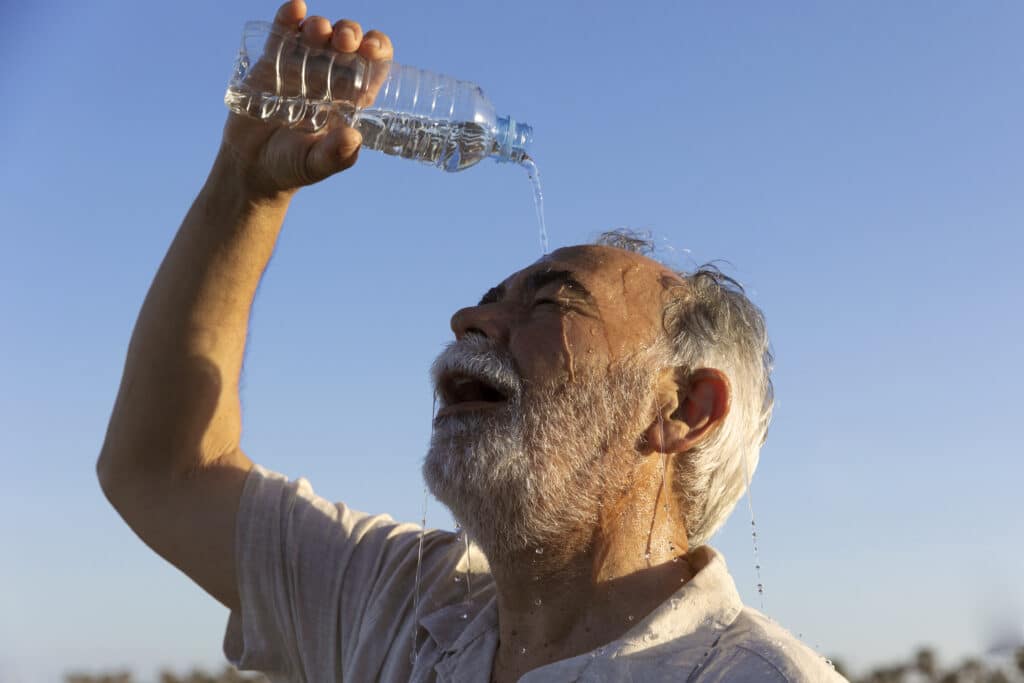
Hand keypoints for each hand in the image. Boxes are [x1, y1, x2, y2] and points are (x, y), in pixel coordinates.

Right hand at [218, 0, 393, 197]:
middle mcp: (329, 78)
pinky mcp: (271, 63)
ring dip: (322, 26)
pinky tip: (296, 9)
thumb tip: (354, 137)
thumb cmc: (292, 167)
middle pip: (348, 44)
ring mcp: (301, 67)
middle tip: (344, 39)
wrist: (251, 166)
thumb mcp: (316, 165)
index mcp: (349, 98)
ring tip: (317, 32)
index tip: (372, 48)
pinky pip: (282, 34)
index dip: (377, 50)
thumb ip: (336, 155)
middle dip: (350, 33)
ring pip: (318, 34)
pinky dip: (289, 17)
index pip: (372, 66)